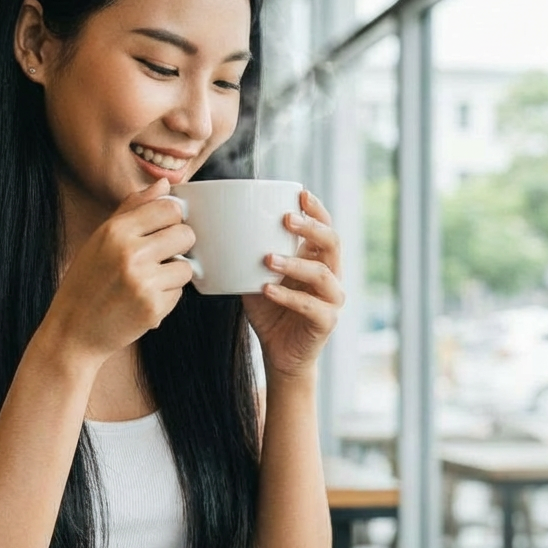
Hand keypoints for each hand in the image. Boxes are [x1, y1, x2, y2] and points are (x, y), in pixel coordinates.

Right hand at [48, 178, 194, 360]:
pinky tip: (144, 299)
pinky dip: (167, 296)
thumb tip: (165, 185)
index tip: (164, 229)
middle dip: (179, 245)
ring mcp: (143, 282)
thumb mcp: (100, 238)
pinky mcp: (153, 308)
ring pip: (186, 267)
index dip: (173, 218)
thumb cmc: (87, 282)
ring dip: (174, 274)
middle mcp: (130, 253)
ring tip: (149, 281)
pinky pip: (179, 293)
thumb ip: (133, 209)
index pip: (169, 208)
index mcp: (115, 231)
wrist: (74, 331)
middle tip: (160, 257)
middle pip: (185, 234)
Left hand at [243, 190, 343, 380]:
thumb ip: (247, 257)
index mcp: (318, 259)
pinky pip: (311, 306)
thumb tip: (215, 231)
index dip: (317, 210)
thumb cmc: (270, 311)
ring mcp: (332, 299)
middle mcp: (331, 275)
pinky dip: (288, 296)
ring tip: (268, 258)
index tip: (300, 194)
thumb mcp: (257, 277)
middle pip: (332, 243)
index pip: (325, 227)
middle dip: (311, 227)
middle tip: (286, 219)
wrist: (279, 353)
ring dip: (295, 262)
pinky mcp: (326, 322)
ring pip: (322, 274)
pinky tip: (267, 289)